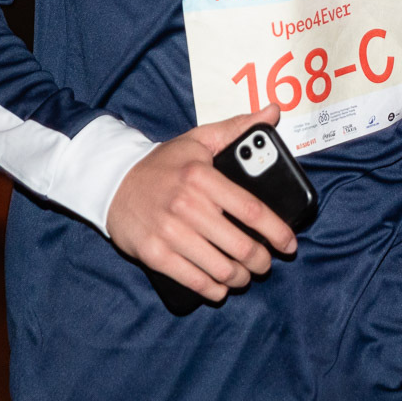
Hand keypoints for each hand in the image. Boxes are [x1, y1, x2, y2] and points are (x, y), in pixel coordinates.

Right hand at [105, 104, 297, 302]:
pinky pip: (193, 280)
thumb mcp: (198, 139)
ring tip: (245, 275)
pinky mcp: (154, 254)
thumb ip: (237, 128)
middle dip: (261, 261)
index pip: (251, 209)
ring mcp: (169, 232)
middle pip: (240, 245)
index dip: (276, 231)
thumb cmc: (163, 164)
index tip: (289, 243)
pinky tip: (221, 287)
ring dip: (240, 278)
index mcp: (202, 176)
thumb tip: (273, 111)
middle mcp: (187, 205)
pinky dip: (213, 289)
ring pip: (220, 268)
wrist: (112, 182)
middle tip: (265, 263)